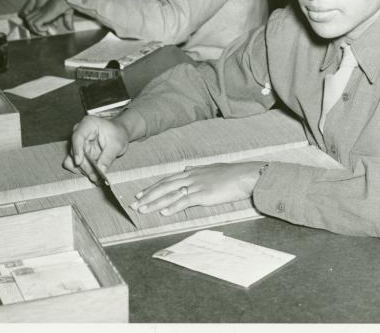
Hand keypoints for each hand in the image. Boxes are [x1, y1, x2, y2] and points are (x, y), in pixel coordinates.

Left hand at [20, 0, 73, 33]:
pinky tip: (48, 28)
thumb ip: (67, 20)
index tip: (46, 29)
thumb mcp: (67, 12)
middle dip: (34, 28)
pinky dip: (40, 29)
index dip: (37, 24)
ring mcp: (40, 12)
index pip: (34, 17)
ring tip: (45, 31)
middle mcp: (39, 10)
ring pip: (29, 22)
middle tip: (44, 32)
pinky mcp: (42, 15)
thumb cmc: (66, 2)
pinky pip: (35, 24)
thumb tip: (70, 28)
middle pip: (28, 19)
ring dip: (36, 29)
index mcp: (44, 8)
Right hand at [62, 115, 130, 181]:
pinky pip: (76, 163)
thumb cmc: (118, 134)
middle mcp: (80, 132)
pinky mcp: (80, 152)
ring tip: (95, 176)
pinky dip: (83, 169)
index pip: (78, 136)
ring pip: (72, 159)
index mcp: (88, 124)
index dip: (76, 149)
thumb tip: (100, 170)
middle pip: (74, 150)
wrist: (119, 134)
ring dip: (82, 169)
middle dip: (83, 165)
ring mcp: (78, 143)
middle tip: (94, 176)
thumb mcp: (116, 145)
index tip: (79, 162)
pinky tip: (93, 173)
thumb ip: (107, 158)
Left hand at [130, 162, 264, 216]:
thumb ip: (197, 169)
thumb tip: (186, 167)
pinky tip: (164, 212)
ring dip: (155, 202)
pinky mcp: (203, 194)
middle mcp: (191, 177)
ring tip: (142, 210)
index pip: (167, 180)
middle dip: (148, 196)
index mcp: (191, 171)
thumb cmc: (230, 173)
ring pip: (170, 194)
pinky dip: (173, 206)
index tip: (141, 194)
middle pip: (164, 186)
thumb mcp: (210, 168)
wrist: (245, 175)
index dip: (153, 187)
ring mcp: (196, 185)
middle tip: (134, 204)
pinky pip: (185, 201)